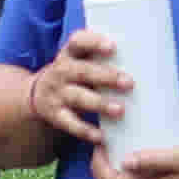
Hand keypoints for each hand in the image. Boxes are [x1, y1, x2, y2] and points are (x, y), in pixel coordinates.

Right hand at [29, 30, 132, 144]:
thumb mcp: (78, 60)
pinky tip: (101, 136)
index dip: (93, 42)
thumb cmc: (73, 74)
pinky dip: (85, 131)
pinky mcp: (55, 114)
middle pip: (83, 72)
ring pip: (78, 97)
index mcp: (69, 54)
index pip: (78, 42)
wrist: (39, 94)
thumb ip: (100, 59)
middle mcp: (61, 71)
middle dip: (106, 77)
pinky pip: (70, 123)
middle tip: (129, 83)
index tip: (112, 47)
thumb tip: (140, 63)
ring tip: (120, 110)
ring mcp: (57, 93)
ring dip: (100, 104)